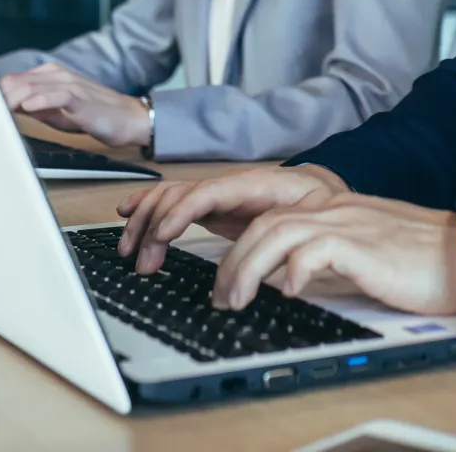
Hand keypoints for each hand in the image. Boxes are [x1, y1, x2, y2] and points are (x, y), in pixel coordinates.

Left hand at [0, 64, 150, 147]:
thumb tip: (10, 111)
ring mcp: (69, 84)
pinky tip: (28, 108)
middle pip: (17, 82)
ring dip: (13, 100)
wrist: (128, 119)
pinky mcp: (81, 97)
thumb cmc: (94, 115)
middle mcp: (57, 75)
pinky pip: (58, 95)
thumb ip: (35, 108)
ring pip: (33, 87)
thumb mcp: (57, 113)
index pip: (13, 81)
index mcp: (49, 77)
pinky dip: (41, 101)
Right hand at [116, 165, 347, 273]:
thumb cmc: (325, 206)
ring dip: (146, 220)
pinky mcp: (216, 208)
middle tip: (143, 262)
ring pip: (172, 197)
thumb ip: (296, 236)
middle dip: (154, 224)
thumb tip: (281, 271)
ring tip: (129, 250)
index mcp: (257, 185)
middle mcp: (232, 185)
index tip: (162, 236)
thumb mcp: (320, 220)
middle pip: (181, 194)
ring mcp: (221, 195)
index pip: (209, 192)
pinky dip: (150, 206)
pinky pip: (176, 202)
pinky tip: (127, 213)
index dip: (181, 212)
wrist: (328, 193)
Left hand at [214, 194, 455, 315]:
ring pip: (276, 233)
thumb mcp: (366, 249)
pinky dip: (293, 270)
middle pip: (264, 224)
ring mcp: (348, 224)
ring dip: (247, 268)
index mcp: (335, 209)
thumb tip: (292, 278)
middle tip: (221, 298)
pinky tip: (288, 291)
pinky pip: (313, 250)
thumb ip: (331, 252)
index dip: (240, 245)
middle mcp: (335, 209)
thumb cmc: (422, 261)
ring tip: (237, 300)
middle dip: (232, 262)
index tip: (227, 279)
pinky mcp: (362, 246)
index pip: (272, 215)